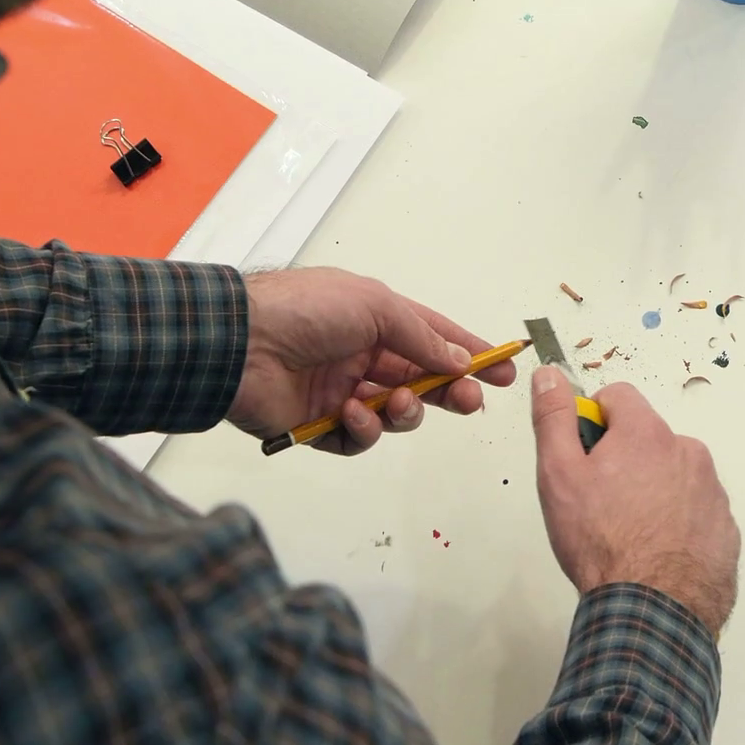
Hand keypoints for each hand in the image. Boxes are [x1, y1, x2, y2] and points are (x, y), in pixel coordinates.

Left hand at [226, 268, 516, 454]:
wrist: (239, 343)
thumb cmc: (307, 310)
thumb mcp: (376, 306)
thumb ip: (422, 337)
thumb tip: (460, 362)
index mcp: (374, 319)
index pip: (433, 338)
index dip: (470, 354)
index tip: (505, 370)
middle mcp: (361, 355)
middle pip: (421, 380)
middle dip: (450, 391)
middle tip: (470, 402)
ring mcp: (341, 391)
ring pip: (394, 413)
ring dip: (404, 411)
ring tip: (394, 403)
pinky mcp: (319, 426)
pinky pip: (357, 438)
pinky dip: (362, 430)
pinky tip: (351, 413)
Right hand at [528, 367, 740, 636]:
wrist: (653, 607)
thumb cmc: (601, 540)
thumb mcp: (559, 475)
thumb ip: (554, 418)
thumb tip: (550, 374)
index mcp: (647, 433)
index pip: (618, 396)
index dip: (594, 420)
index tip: (583, 455)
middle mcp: (688, 451)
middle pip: (648, 438)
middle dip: (624, 459)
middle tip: (600, 503)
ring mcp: (712, 490)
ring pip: (674, 474)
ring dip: (653, 490)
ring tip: (629, 534)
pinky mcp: (725, 527)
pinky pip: (695, 510)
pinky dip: (677, 521)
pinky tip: (656, 552)